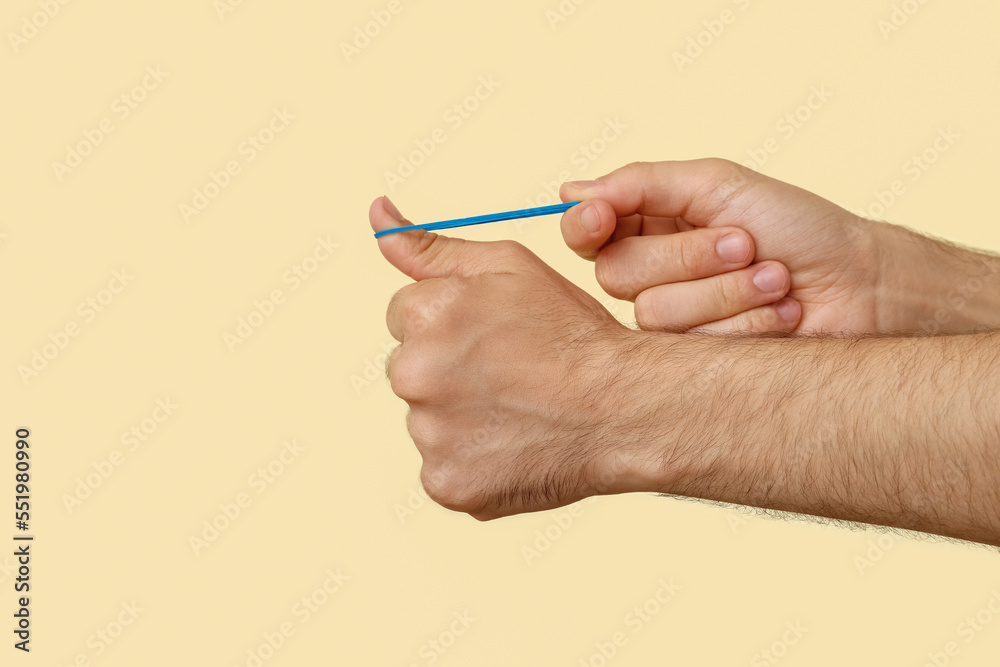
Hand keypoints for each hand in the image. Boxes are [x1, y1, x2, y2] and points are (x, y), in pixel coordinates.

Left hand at [370, 196, 653, 518]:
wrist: (621, 407)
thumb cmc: (570, 332)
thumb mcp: (508, 265)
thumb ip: (431, 247)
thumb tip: (376, 214)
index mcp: (423, 313)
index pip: (404, 315)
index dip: (452, 322)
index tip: (492, 335)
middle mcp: (412, 373)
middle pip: (407, 366)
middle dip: (445, 367)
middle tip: (508, 374)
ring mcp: (427, 434)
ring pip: (426, 419)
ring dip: (458, 416)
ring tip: (516, 412)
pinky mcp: (444, 483)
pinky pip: (441, 467)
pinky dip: (470, 460)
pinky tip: (511, 446)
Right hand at [560, 159, 999, 334]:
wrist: (859, 284)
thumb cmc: (797, 227)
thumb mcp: (718, 185)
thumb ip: (642, 183)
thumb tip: (570, 191)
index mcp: (649, 226)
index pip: (586, 232)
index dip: (586, 226)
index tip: (602, 217)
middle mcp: (652, 275)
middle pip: (617, 274)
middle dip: (689, 255)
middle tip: (744, 242)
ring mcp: (674, 322)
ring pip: (653, 313)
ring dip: (725, 291)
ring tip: (775, 278)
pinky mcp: (697, 362)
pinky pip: (690, 345)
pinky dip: (744, 322)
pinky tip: (779, 313)